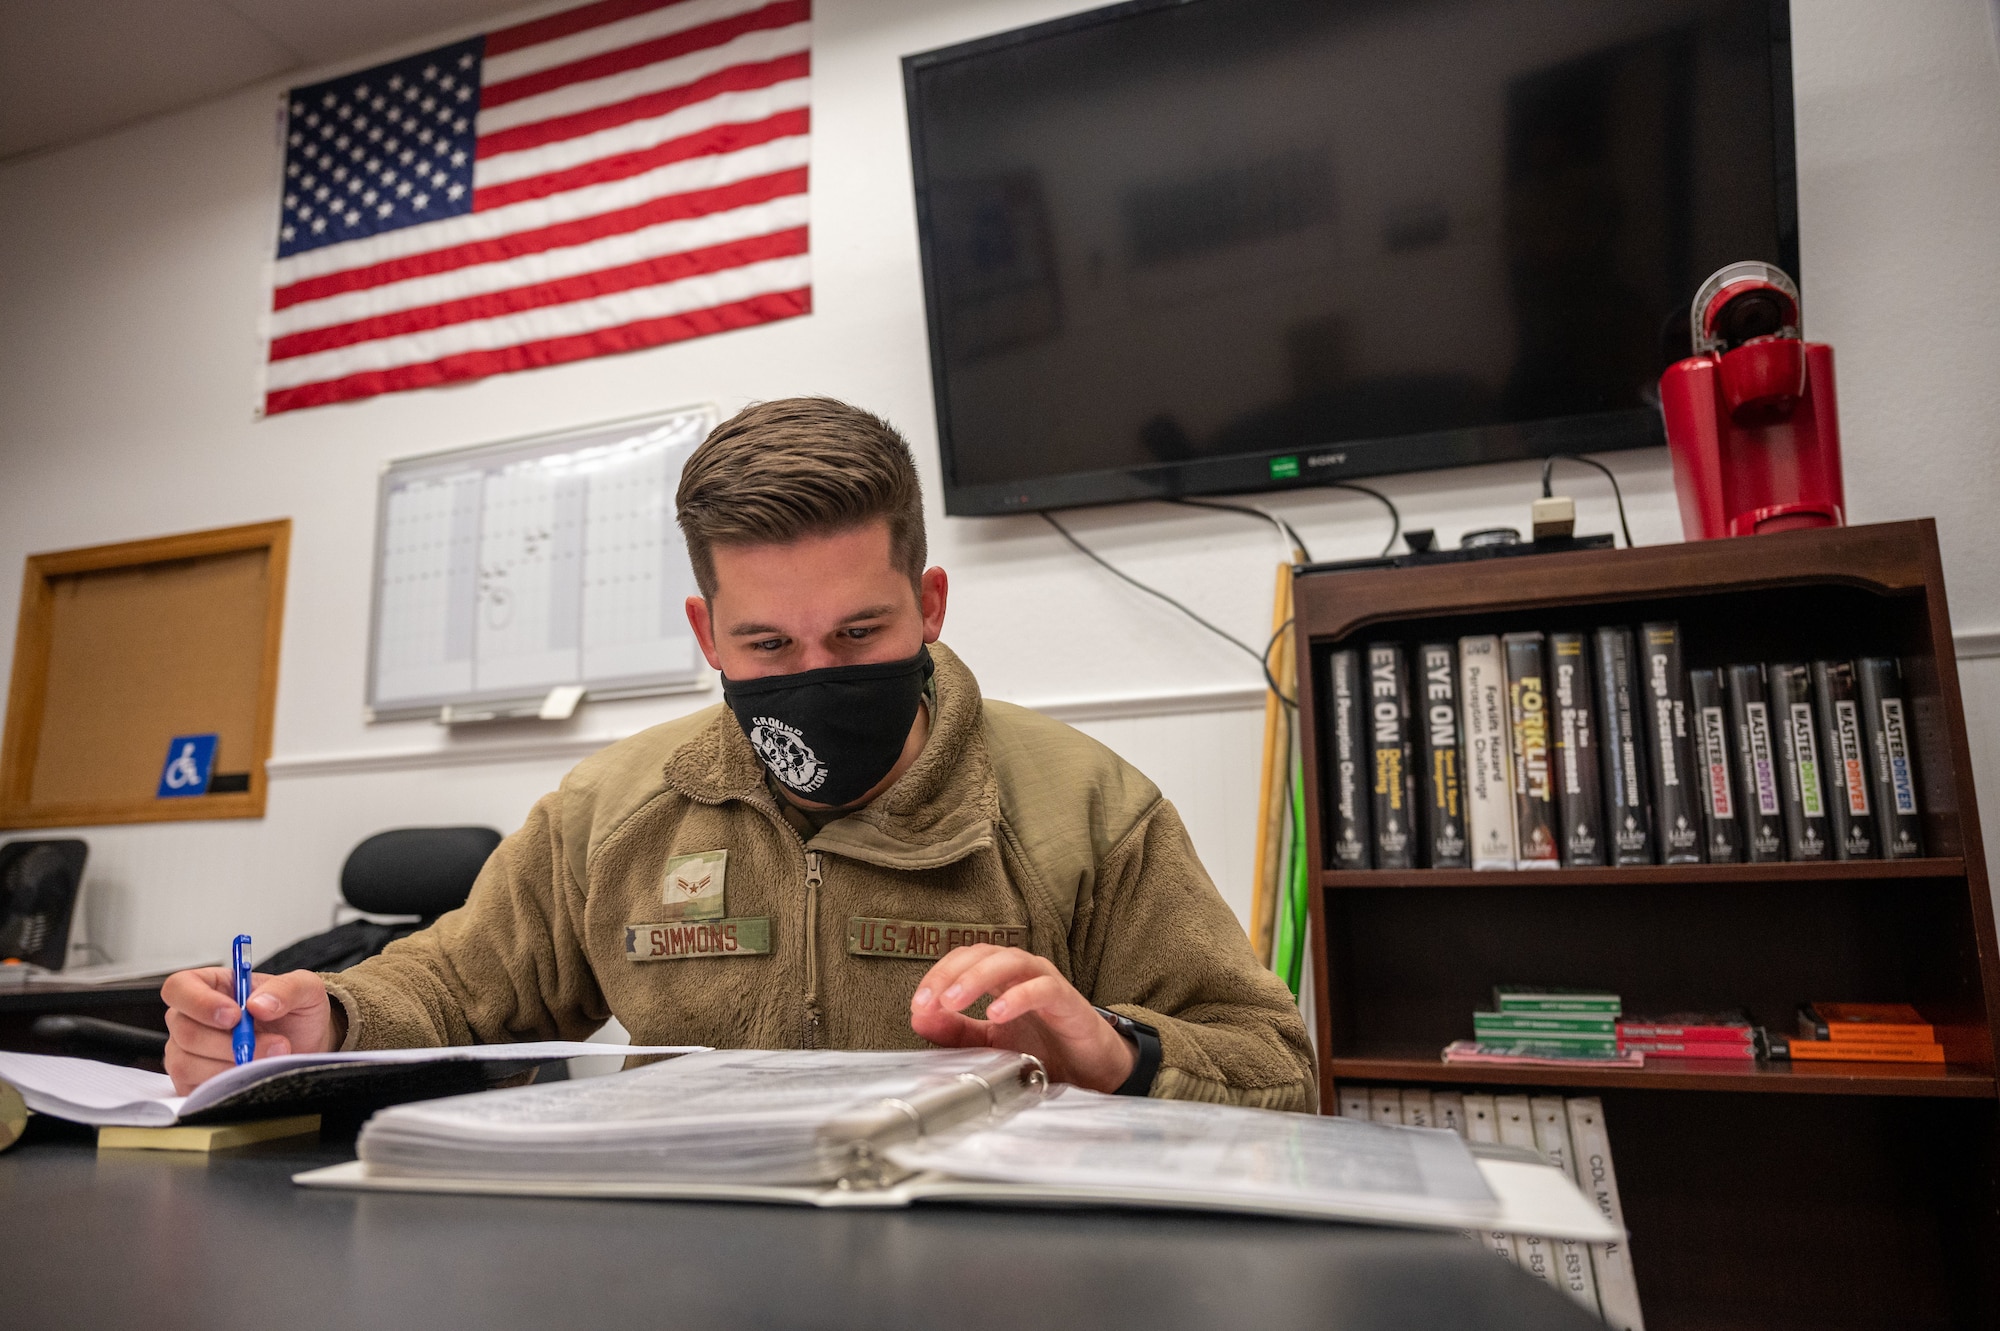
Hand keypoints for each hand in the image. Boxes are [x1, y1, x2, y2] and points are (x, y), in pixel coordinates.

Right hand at [160, 968, 338, 1094]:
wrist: (305, 1047)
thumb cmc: (297, 1015)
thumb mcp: (305, 989)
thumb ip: (286, 989)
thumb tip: (258, 1004)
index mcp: (211, 986)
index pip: (179, 987)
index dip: (200, 1002)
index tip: (234, 1015)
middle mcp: (190, 1018)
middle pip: (185, 1031)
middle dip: (231, 1042)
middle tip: (274, 1043)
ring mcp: (186, 1052)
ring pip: (187, 1063)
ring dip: (234, 1065)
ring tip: (270, 1057)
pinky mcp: (191, 1082)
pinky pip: (196, 1088)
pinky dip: (229, 1084)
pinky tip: (253, 1074)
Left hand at [909, 945, 1136, 1092]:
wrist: (1089, 1071)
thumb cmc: (1043, 1049)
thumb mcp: (989, 1043)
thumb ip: (956, 1031)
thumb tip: (919, 1019)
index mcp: (999, 978)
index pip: (963, 959)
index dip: (937, 976)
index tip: (918, 1004)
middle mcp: (1021, 972)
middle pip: (982, 953)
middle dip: (950, 973)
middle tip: (929, 1001)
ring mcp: (1045, 982)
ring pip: (1010, 961)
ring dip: (976, 978)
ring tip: (954, 1002)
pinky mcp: (1067, 1000)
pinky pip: (1042, 988)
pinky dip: (1017, 996)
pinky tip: (997, 1013)